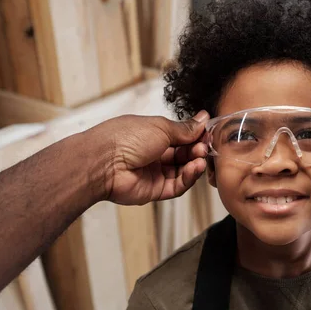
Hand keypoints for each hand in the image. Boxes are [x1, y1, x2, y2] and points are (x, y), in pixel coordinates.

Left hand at [85, 111, 209, 204]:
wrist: (103, 162)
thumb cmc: (126, 138)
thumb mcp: (160, 127)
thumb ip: (184, 128)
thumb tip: (202, 119)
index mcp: (153, 134)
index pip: (181, 136)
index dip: (195, 135)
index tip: (208, 132)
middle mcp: (154, 153)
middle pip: (184, 153)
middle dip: (197, 149)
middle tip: (205, 146)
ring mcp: (154, 172)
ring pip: (183, 170)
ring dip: (195, 164)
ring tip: (201, 157)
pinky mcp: (155, 190)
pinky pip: (177, 186)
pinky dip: (188, 177)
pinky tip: (195, 168)